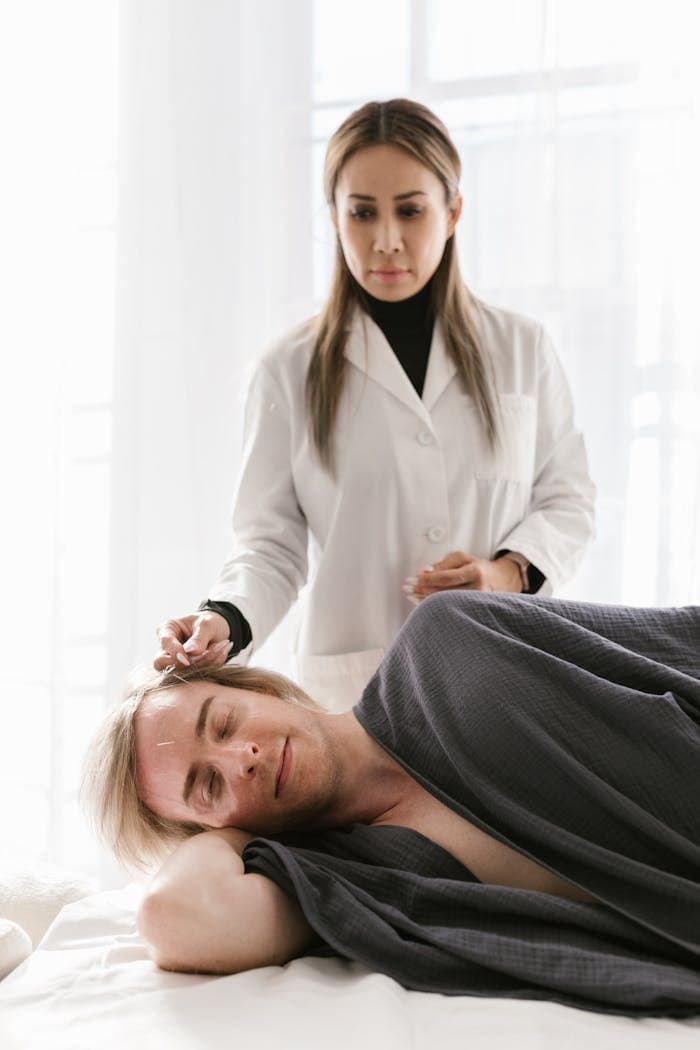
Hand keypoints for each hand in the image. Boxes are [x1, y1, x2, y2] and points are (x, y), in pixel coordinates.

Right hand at [154, 612, 231, 670]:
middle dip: (183, 664)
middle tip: (203, 656)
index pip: (165, 643)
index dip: (175, 652)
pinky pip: (196, 675)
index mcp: (167, 630)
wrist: (219, 630)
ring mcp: (175, 662)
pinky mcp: (187, 672)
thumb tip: (190, 651)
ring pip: (179, 672)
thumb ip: (199, 637)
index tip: (188, 660)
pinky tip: (221, 652)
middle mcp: (167, 648)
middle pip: (161, 663)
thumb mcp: (208, 624)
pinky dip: (211, 665)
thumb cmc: (209, 622)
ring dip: (203, 663)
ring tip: (219, 647)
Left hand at [403, 550, 522, 600]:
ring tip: (409, 595)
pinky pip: (450, 609)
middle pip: (445, 592)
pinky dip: (434, 606)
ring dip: (425, 599)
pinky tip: (421, 603)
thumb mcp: (463, 558)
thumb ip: (444, 563)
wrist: (501, 580)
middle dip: (423, 589)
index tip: (414, 578)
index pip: (448, 577)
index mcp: (475, 572)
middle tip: (407, 587)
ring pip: (446, 603)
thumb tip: (425, 571)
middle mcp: (478, 589)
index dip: (429, 578)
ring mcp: (476, 603)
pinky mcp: (473, 611)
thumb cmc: (477, 567)